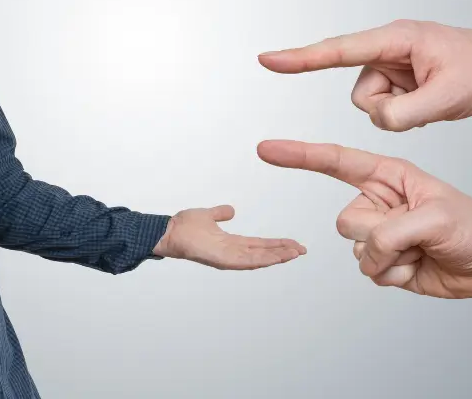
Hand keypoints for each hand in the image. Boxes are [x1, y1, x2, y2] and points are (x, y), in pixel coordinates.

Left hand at [152, 205, 306, 269]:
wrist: (169, 231)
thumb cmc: (183, 226)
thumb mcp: (208, 215)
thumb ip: (220, 213)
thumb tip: (231, 210)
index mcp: (231, 243)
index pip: (259, 244)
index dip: (276, 244)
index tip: (293, 243)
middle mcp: (232, 252)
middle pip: (263, 253)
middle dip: (283, 252)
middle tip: (302, 250)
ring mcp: (228, 258)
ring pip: (259, 259)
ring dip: (278, 256)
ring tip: (296, 253)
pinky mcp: (222, 260)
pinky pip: (247, 260)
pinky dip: (264, 259)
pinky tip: (278, 257)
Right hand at [258, 139, 471, 297]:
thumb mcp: (438, 218)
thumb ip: (394, 229)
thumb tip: (369, 248)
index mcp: (388, 175)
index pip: (335, 161)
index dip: (299, 155)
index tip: (266, 149)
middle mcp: (378, 201)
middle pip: (345, 219)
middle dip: (378, 234)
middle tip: (415, 235)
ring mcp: (379, 233)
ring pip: (355, 250)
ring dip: (390, 259)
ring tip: (422, 251)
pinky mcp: (384, 262)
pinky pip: (369, 272)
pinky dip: (394, 275)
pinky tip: (418, 266)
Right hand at [259, 19, 471, 131]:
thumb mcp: (448, 98)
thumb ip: (404, 113)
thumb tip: (377, 119)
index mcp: (396, 39)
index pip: (338, 50)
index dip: (301, 58)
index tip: (268, 60)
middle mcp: (389, 47)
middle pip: (362, 93)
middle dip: (389, 108)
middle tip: (430, 102)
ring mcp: (394, 63)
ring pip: (373, 104)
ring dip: (400, 112)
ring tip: (435, 100)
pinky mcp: (400, 77)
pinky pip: (387, 107)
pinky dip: (407, 112)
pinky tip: (432, 102)